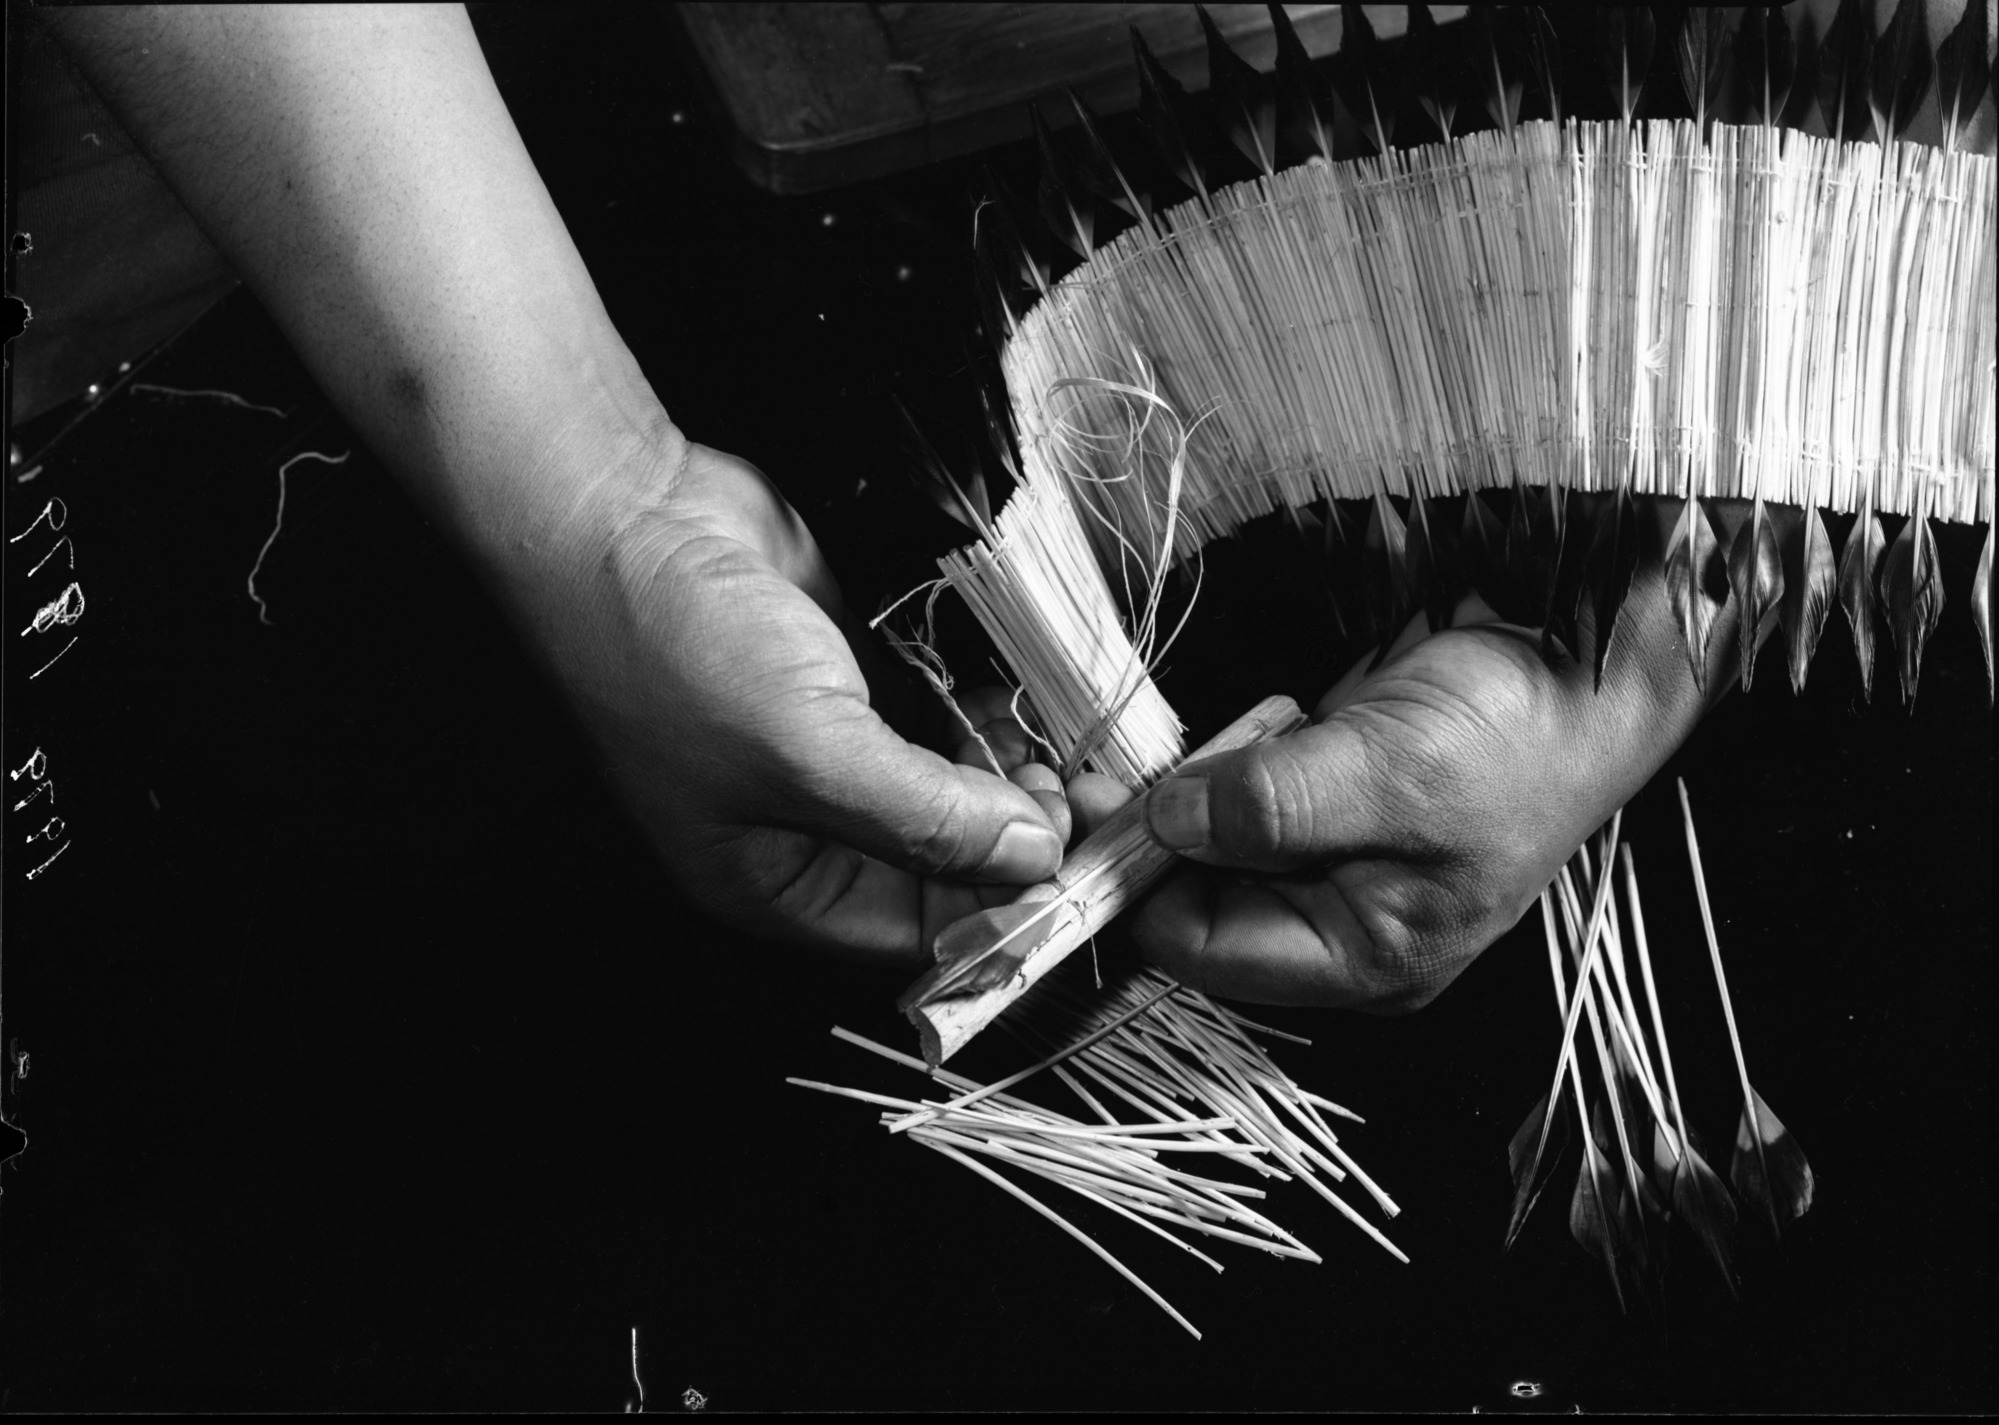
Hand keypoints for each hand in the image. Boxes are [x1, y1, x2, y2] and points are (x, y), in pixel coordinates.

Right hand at [566, 438, 1065, 960]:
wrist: (624, 510)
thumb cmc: (670, 646)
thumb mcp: (807, 752)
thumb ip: (926, 816)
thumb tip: (1033, 858)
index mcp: (775, 885)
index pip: (919, 929)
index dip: (1002, 904)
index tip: (1077, 861)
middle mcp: (808, 830)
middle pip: (945, 862)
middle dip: (1014, 832)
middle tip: (1071, 788)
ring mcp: (832, 751)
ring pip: (952, 789)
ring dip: (1008, 772)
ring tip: (1046, 741)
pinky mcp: (852, 680)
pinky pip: (941, 719)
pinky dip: (984, 715)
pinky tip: (1015, 700)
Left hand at [1130, 558, 1735, 1011]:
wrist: (1590, 659)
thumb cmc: (1519, 732)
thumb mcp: (1391, 772)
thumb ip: (1271, 806)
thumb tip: (1167, 823)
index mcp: (1364, 958)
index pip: (1204, 950)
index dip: (1140, 882)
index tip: (1098, 804)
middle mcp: (1339, 924)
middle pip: (1197, 900)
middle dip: (1153, 835)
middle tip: (1117, 763)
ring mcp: (1334, 861)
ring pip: (1211, 847)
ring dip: (1187, 792)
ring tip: (1196, 741)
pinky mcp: (1328, 801)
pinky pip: (1241, 799)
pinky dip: (1223, 762)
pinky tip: (1250, 727)